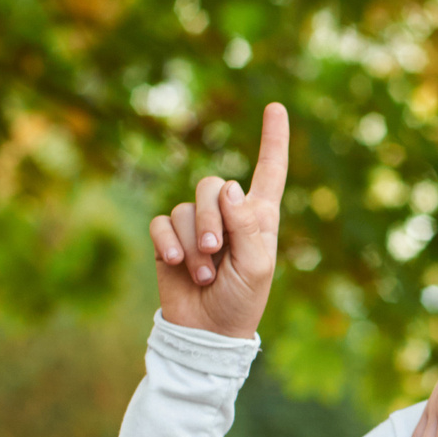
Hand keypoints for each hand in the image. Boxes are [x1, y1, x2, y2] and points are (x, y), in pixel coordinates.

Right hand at [150, 104, 288, 338]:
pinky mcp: (169, 238)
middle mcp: (228, 214)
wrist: (206, 330)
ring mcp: (197, 225)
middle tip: (215, 252)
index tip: (276, 106)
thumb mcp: (255, 266)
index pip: (269, 171)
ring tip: (203, 274)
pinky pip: (162, 222)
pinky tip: (174, 264)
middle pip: (213, 186)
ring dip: (192, 243)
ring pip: (186, 208)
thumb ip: (247, 225)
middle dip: (210, 219)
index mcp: (259, 217)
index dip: (273, 139)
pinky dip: (168, 243)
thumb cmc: (241, 301)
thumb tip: (230, 187)